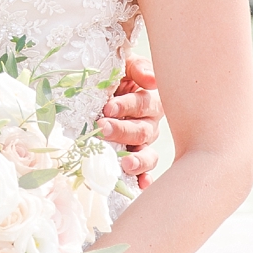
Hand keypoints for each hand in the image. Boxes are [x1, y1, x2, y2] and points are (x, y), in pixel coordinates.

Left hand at [99, 57, 163, 187]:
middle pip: (142, 131)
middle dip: (122, 131)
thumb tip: (152, 80)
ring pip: (147, 155)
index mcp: (150, 101)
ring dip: (137, 160)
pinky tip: (140, 186)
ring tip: (125, 164)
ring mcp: (143, 146)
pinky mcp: (134, 161)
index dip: (127, 106)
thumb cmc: (116, 79)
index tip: (108, 108)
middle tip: (103, 129)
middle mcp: (150, 125)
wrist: (101, 94)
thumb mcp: (125, 66)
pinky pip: (143, 173)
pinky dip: (143, 179)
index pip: (143, 104)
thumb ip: (137, 69)